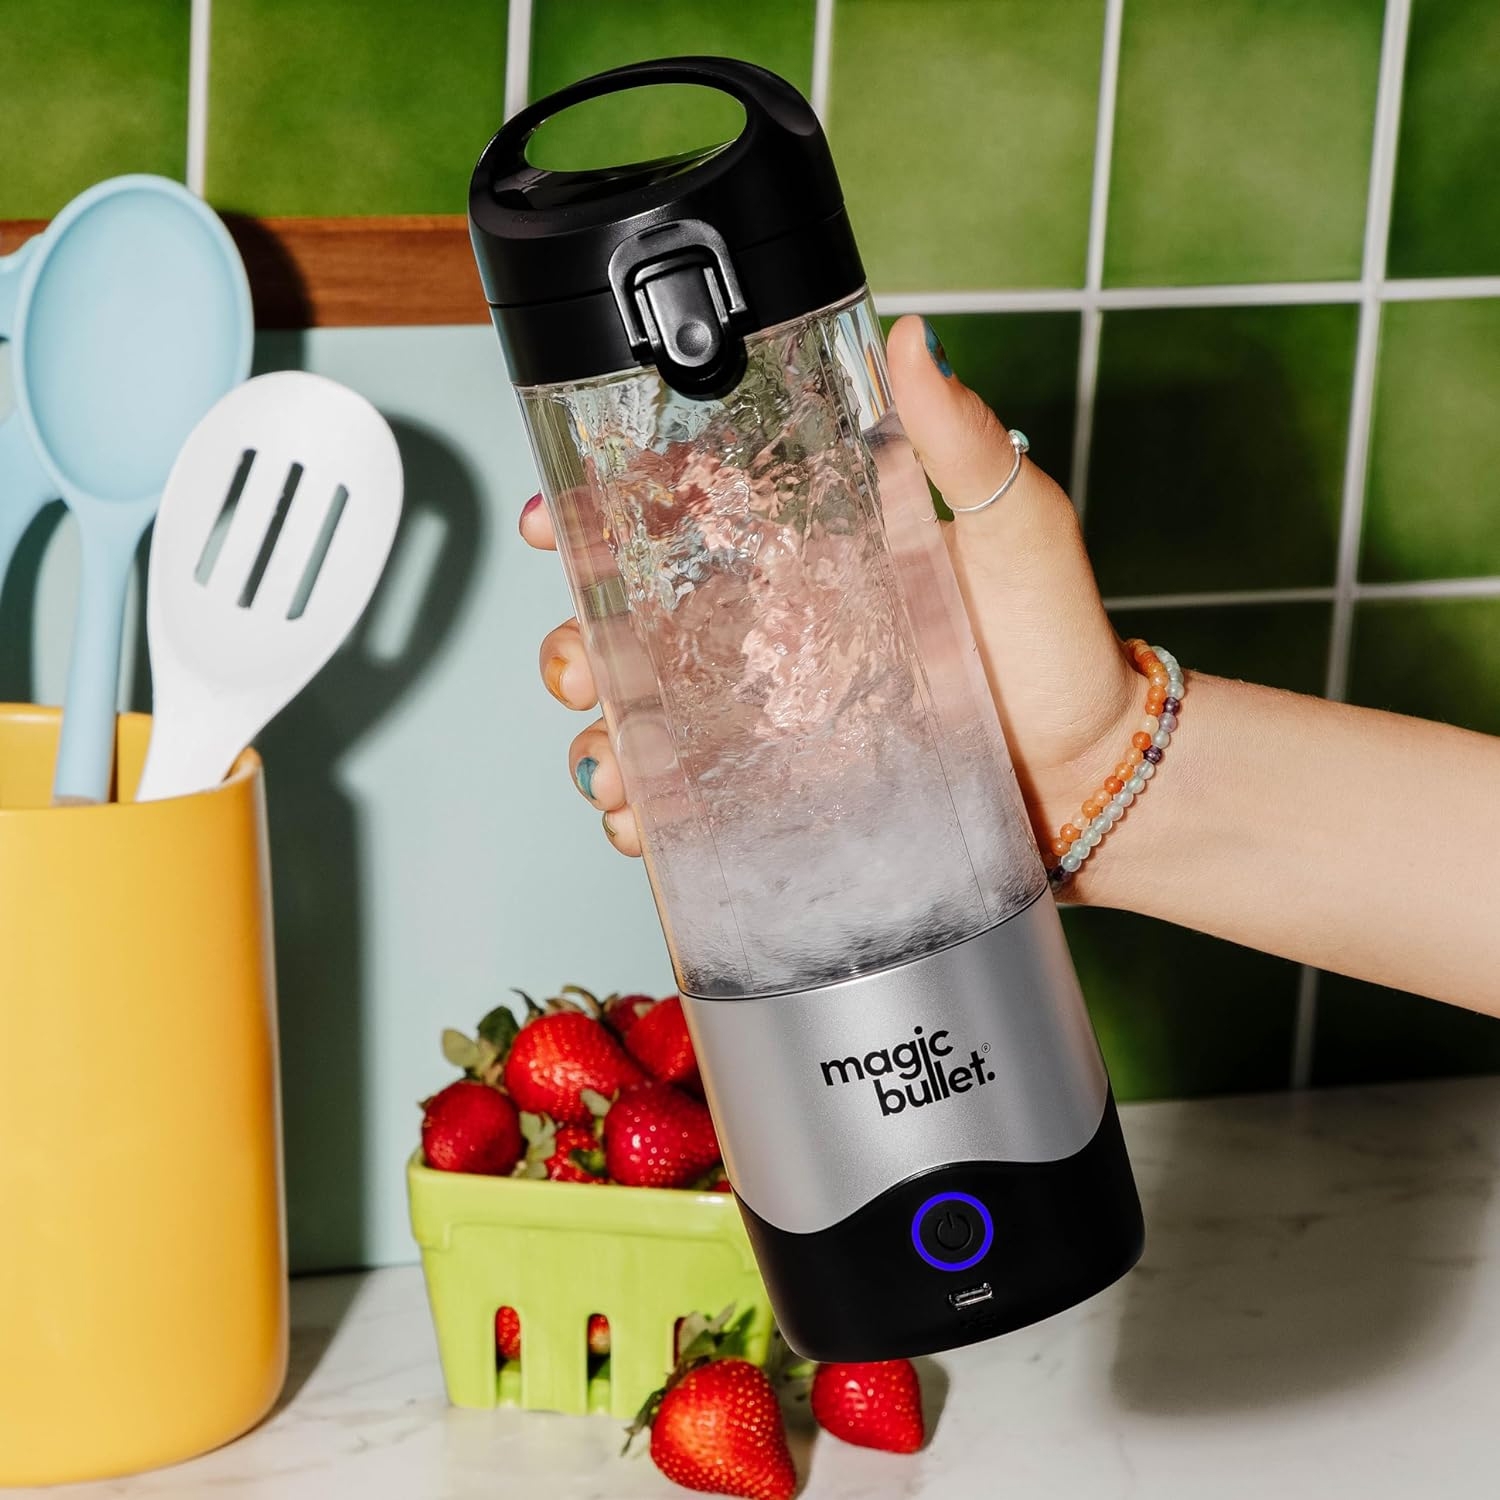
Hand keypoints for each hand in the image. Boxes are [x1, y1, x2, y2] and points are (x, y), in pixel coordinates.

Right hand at [520, 314, 1137, 865]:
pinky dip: (645, 819)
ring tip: (612, 763)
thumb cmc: (1057, 648)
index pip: (678, 526)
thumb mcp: (1014, 529)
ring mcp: (769, 725)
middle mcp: (771, 640)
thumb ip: (960, 441)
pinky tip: (644, 823)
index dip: (598, 520)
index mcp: (803, 562)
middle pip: (630, 633)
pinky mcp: (780, 799)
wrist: (1092, 778)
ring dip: (599, 741)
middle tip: (580, 665)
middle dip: (575, 646)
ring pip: (643, 725)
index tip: (554, 524)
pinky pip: (689, 809)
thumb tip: (916, 340)